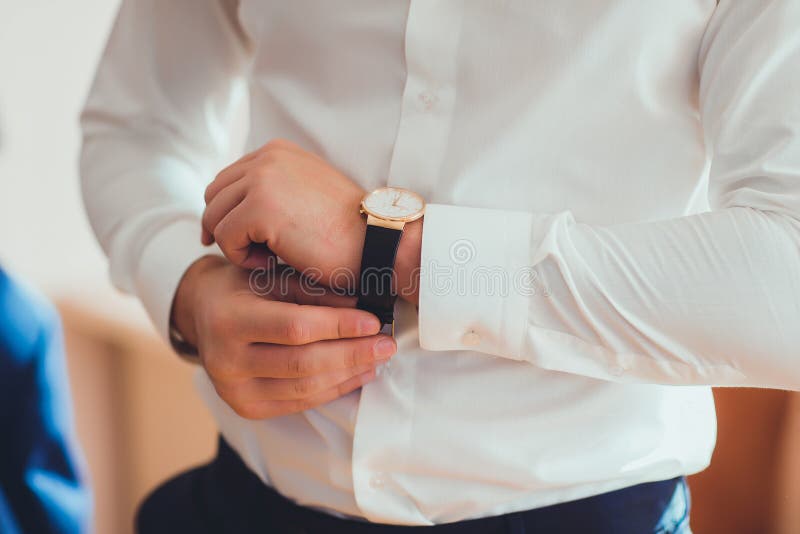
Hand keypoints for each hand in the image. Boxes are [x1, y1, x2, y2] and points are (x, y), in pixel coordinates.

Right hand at [171, 255, 396, 419]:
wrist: (202, 313)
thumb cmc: (242, 288)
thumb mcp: (270, 277)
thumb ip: (312, 291)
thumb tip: (362, 304)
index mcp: (230, 320)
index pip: (295, 327)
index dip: (339, 326)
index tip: (373, 320)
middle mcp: (225, 360)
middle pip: (303, 363)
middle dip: (352, 354)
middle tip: (387, 344)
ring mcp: (233, 390)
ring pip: (305, 387)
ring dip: (349, 373)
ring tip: (378, 358)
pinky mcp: (246, 408)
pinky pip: (299, 402)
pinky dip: (334, 389)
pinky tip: (358, 374)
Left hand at [202, 138, 423, 303]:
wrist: (377, 242)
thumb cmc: (348, 228)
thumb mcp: (307, 192)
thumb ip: (275, 188)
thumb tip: (235, 206)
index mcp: (278, 151)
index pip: (228, 179)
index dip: (225, 211)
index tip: (232, 237)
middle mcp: (267, 158)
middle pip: (214, 195)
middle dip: (222, 227)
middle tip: (246, 253)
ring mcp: (262, 181)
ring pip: (215, 217)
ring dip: (235, 244)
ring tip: (266, 259)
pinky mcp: (260, 209)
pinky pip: (226, 238)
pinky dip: (241, 257)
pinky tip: (270, 263)